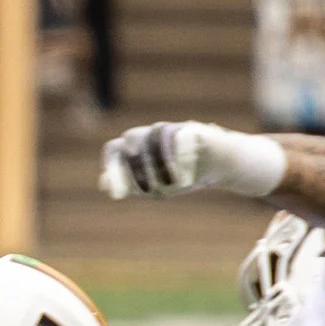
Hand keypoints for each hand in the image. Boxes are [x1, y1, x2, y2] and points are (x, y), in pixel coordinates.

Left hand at [99, 121, 287, 200]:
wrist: (221, 165)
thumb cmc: (181, 174)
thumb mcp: (153, 185)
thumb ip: (128, 184)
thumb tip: (103, 184)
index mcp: (136, 147)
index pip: (114, 150)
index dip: (113, 169)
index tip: (119, 196)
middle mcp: (151, 133)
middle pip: (132, 143)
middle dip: (141, 174)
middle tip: (156, 191)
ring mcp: (172, 129)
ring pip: (154, 140)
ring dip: (160, 169)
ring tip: (172, 186)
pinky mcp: (194, 130)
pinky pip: (181, 140)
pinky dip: (180, 162)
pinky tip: (183, 181)